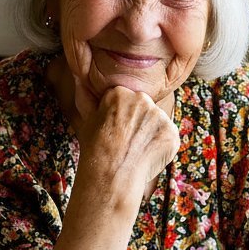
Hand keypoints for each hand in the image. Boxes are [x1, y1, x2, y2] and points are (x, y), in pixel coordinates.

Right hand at [77, 86, 179, 201]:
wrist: (111, 174)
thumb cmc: (95, 149)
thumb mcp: (87, 119)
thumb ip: (86, 95)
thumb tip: (77, 75)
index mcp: (121, 92)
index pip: (126, 100)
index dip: (121, 118)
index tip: (114, 131)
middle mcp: (142, 99)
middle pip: (143, 109)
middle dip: (138, 123)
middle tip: (126, 142)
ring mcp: (159, 116)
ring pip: (157, 123)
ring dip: (150, 135)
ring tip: (135, 151)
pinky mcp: (171, 132)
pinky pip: (168, 137)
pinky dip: (161, 147)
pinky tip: (146, 156)